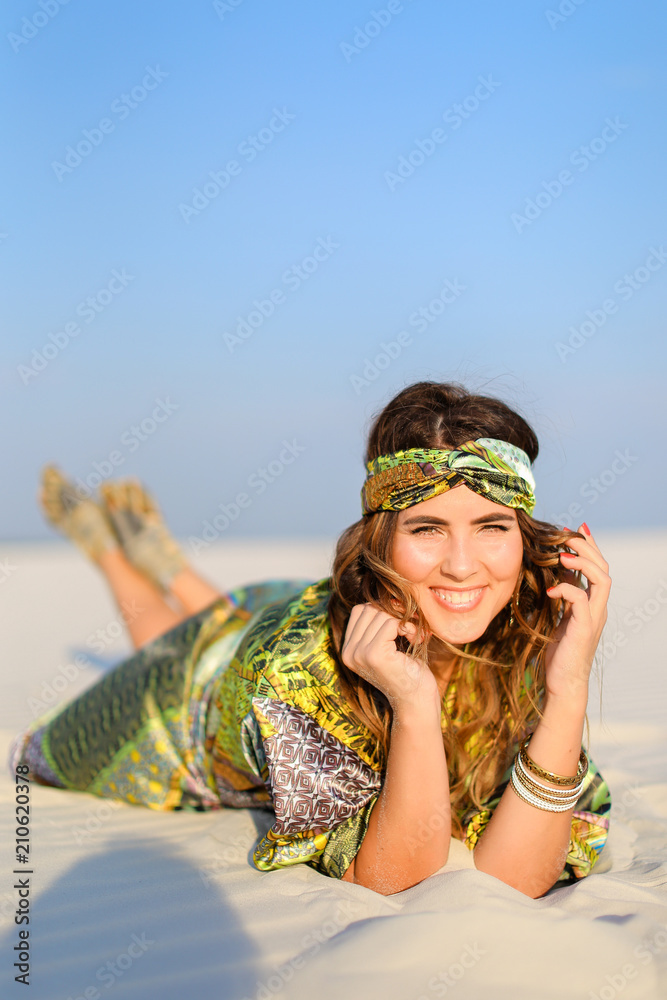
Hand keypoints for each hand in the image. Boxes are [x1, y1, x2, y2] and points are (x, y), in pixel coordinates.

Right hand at [340, 603, 439, 712]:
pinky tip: (416, 639)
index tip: (402, 625)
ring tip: (414, 636)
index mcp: (348, 649)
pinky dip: (408, 627)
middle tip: (412, 629)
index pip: (360, 610)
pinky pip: (391, 623)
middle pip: (369, 609)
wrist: (417, 702)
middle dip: (394, 614)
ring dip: (404, 621)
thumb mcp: (389, 644)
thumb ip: (381, 623)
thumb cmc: (408, 671)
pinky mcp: (374, 654)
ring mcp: (359, 654)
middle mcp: (348, 652)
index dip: (384, 611)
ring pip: (381, 614)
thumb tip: (387, 594)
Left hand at [544, 523, 610, 701]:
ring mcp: (594, 618)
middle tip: (568, 533)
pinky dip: (566, 589)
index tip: (575, 529)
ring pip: (603, 580)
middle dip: (588, 547)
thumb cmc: (559, 651)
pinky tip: (550, 589)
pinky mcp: (584, 628)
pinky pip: (581, 600)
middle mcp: (598, 608)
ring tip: (563, 554)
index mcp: (593, 604)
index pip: (599, 568)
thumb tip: (556, 573)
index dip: (589, 547)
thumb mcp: (559, 617)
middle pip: (604, 568)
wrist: (563, 682)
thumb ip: (562, 597)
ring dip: (583, 562)